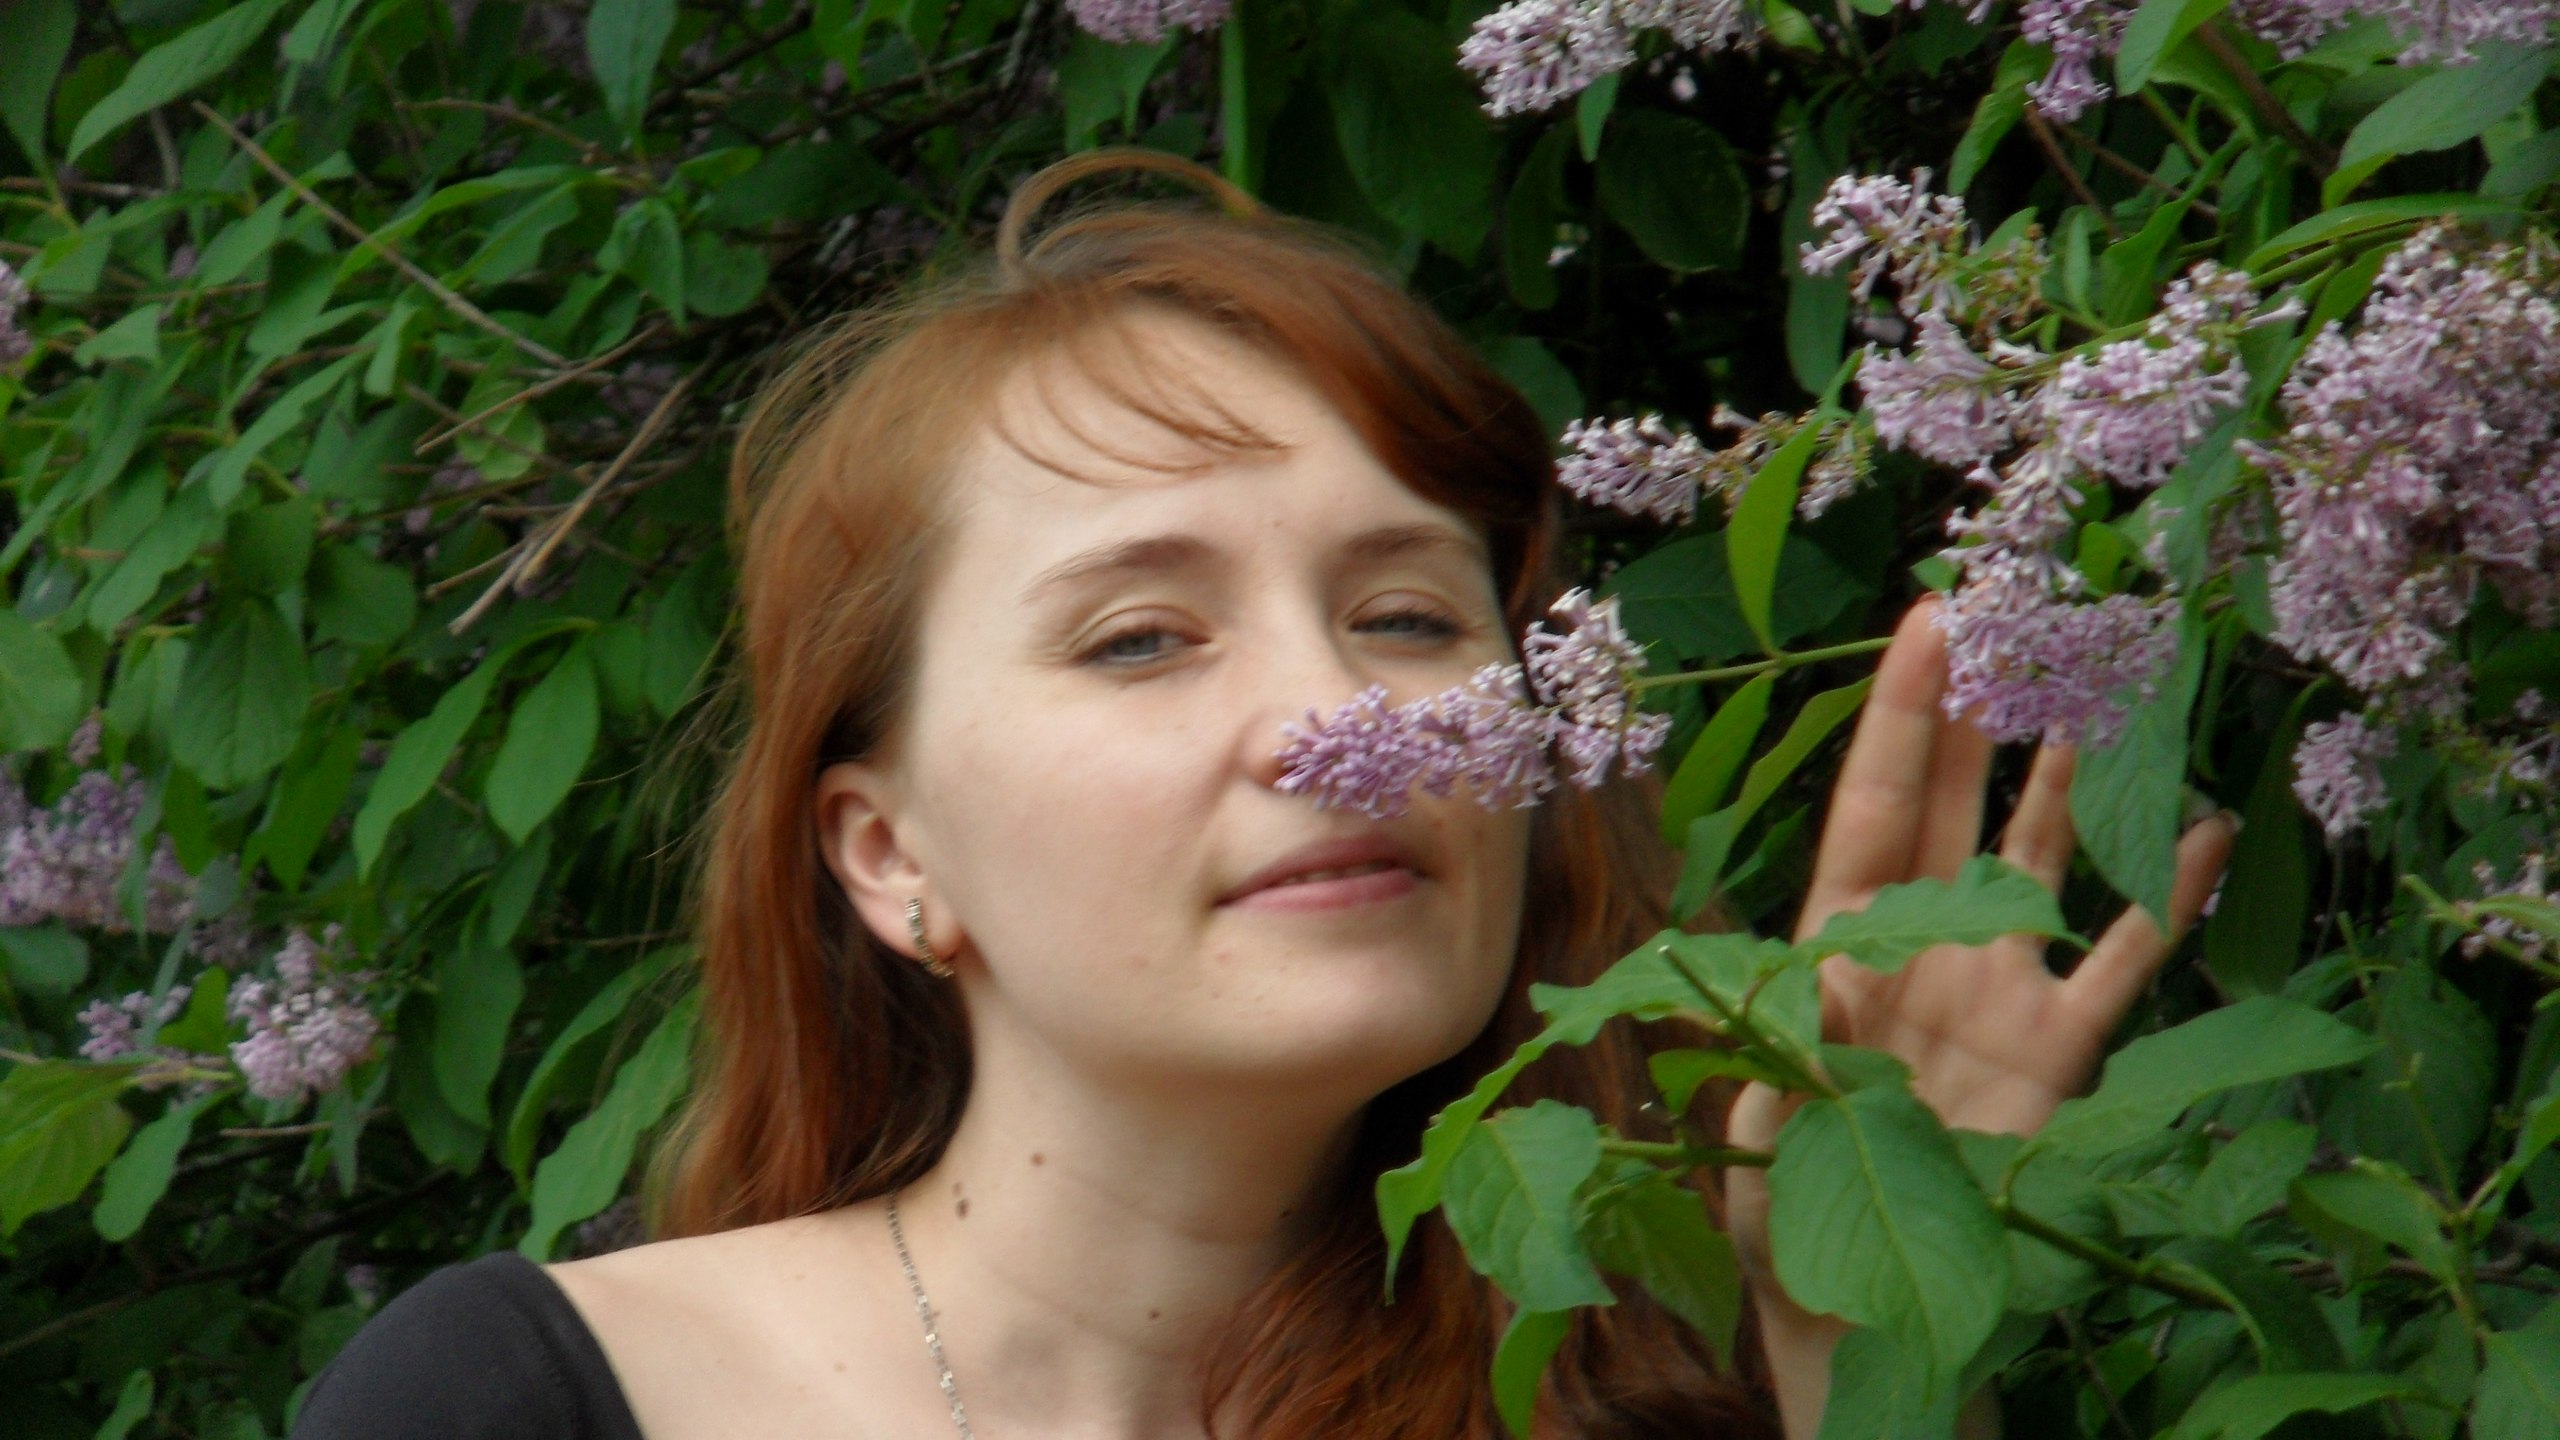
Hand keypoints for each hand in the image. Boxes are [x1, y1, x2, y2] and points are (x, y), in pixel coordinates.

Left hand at [1720, 599, 2233, 1437]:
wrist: (1848, 1303)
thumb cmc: (1775, 1199)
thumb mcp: (1757, 1113)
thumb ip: (1780, 1037)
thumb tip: (1798, 966)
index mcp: (1834, 938)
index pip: (1875, 802)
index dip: (1902, 712)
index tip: (1929, 618)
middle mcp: (1921, 942)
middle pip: (1959, 802)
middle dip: (1985, 709)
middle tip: (2020, 607)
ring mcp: (1995, 986)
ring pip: (2041, 857)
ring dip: (2071, 775)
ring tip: (2105, 682)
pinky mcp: (2058, 1050)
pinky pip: (2120, 960)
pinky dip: (2159, 897)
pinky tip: (2201, 827)